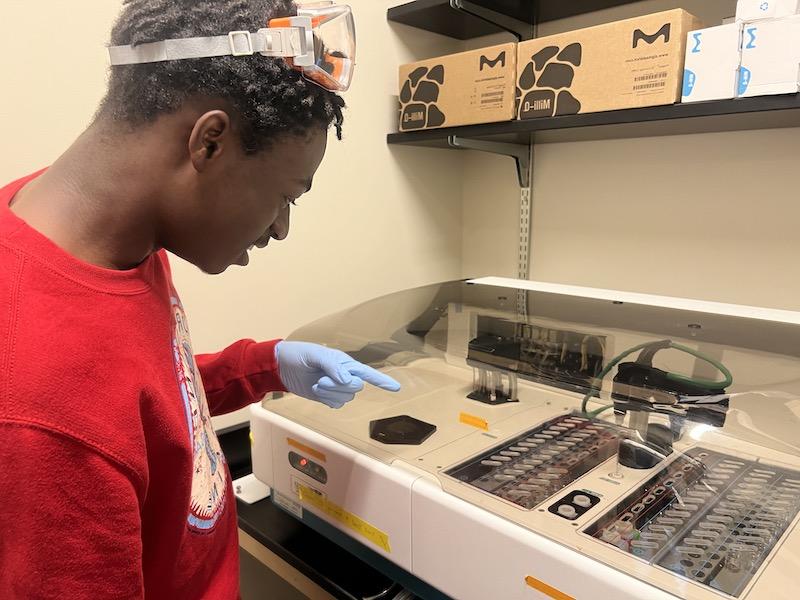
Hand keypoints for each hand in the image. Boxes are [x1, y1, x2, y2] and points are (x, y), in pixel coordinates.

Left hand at [275, 341, 400, 408]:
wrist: (282, 366)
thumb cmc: (300, 354)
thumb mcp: (316, 355)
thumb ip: (333, 366)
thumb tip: (347, 380)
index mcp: (346, 363)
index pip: (368, 373)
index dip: (382, 380)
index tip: (396, 388)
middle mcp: (345, 376)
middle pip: (356, 387)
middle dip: (338, 386)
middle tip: (320, 381)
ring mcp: (336, 388)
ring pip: (346, 397)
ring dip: (330, 393)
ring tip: (316, 384)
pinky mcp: (327, 398)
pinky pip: (336, 404)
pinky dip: (327, 400)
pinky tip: (317, 392)